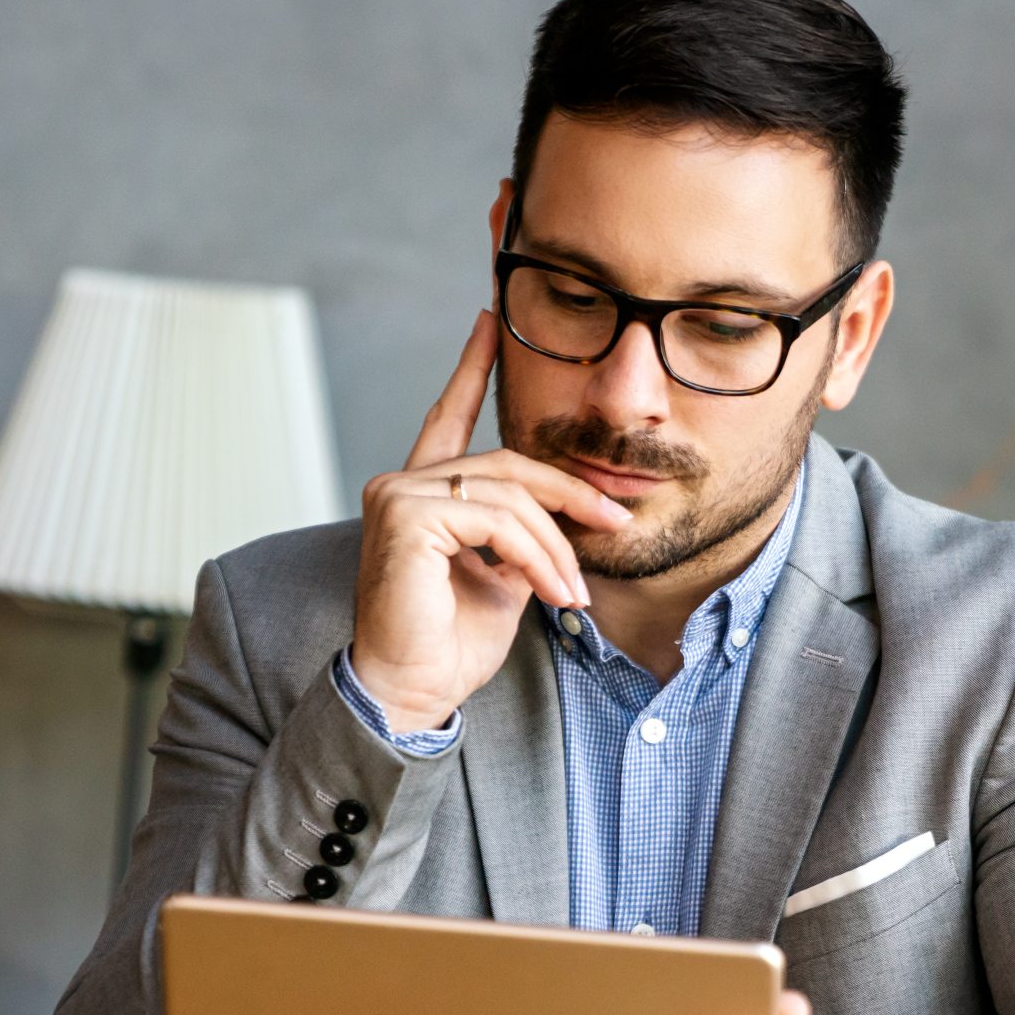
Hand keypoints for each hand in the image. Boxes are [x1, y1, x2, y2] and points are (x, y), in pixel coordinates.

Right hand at [348, 309, 633, 728]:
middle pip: (508, 464)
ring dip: (558, 546)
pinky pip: (497, 520)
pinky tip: (553, 592)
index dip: (470, 369)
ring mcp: (399, 496)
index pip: (448, 417)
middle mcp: (403, 485)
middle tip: (615, 522)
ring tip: (576, 592)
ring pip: (511, 495)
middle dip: (570, 492)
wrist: (414, 691)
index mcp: (423, 494)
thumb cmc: (450, 645)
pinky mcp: (405, 517)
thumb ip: (523, 537)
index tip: (489, 323)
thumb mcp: (504, 579)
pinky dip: (537, 556)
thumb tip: (567, 518)